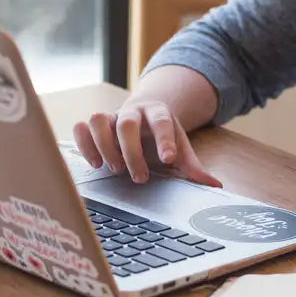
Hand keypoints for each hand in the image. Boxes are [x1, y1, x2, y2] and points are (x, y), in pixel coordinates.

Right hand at [73, 100, 222, 187]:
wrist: (142, 118)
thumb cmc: (160, 138)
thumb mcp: (179, 148)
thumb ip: (192, 166)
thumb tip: (215, 184)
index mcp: (158, 113)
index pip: (162, 122)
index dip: (165, 140)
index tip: (169, 159)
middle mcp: (132, 112)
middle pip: (127, 124)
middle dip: (131, 152)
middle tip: (139, 177)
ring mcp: (110, 117)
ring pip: (98, 120)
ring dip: (104, 147)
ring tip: (114, 169)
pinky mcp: (93, 126)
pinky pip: (80, 127)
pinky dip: (84, 144)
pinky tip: (95, 163)